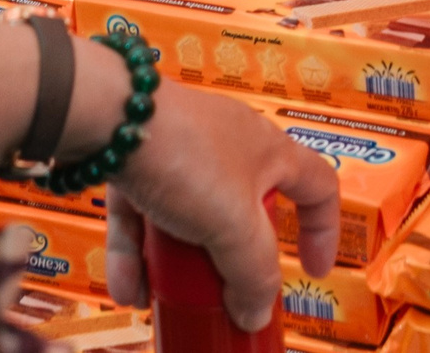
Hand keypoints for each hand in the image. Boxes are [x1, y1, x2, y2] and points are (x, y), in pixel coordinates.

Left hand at [100, 80, 340, 332]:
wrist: (108, 115)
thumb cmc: (184, 152)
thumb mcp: (233, 225)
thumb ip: (252, 274)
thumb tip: (257, 313)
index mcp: (270, 151)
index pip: (316, 186)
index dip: (322, 230)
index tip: (312, 269)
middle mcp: (229, 148)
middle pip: (242, 214)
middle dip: (230, 259)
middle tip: (224, 291)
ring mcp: (181, 153)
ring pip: (187, 219)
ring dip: (175, 264)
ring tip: (161, 297)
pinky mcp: (136, 161)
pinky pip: (143, 216)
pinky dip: (137, 254)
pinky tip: (127, 289)